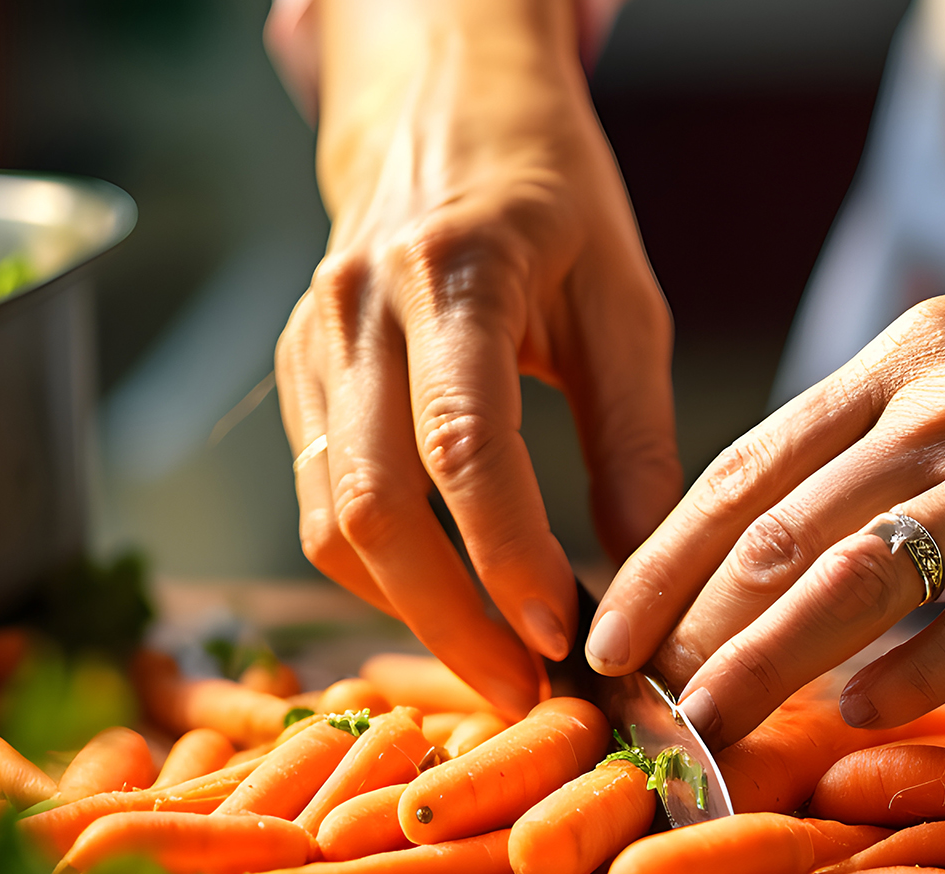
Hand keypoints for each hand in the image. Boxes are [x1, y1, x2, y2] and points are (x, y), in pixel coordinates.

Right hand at [275, 0, 680, 714]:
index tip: (562, 637)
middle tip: (529, 696)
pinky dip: (383, 573)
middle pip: (370, 501)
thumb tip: (651, 586)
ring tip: (502, 670)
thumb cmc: (554, 200)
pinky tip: (453, 609)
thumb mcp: (624, 300)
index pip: (461, 441)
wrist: (439, 106)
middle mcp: (357, 308)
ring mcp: (308, 343)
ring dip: (410, 612)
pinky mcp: (292, 377)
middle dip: (447, 619)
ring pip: (326, 516)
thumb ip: (635, 440)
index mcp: (452, 272)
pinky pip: (318, 500)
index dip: (505, 555)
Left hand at [585, 236, 944, 745]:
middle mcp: (944, 406)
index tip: (606, 630)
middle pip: (778, 533)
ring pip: (856, 576)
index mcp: (908, 361)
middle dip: (691, 630)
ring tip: (709, 727)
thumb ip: (900, 439)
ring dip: (767, 662)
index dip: (663, 559)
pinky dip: (914, 673)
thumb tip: (809, 548)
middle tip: (634, 708)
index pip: (746, 470)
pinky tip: (862, 715)